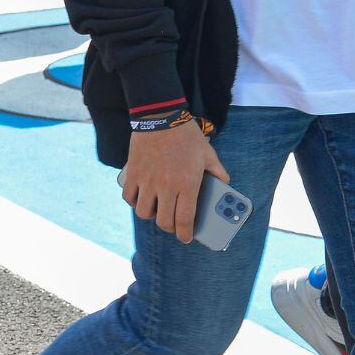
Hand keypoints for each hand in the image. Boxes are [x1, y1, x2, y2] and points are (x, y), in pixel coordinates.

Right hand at [120, 124, 227, 244]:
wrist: (160, 117)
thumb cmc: (186, 136)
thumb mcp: (209, 154)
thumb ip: (219, 172)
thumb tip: (224, 185)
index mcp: (187, 184)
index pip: (184, 220)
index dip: (185, 234)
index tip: (186, 238)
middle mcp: (165, 186)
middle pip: (164, 221)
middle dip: (170, 228)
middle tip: (174, 225)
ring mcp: (147, 180)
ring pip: (144, 212)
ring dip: (152, 216)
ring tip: (157, 210)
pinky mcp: (133, 173)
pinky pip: (129, 197)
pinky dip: (135, 202)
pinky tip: (141, 198)